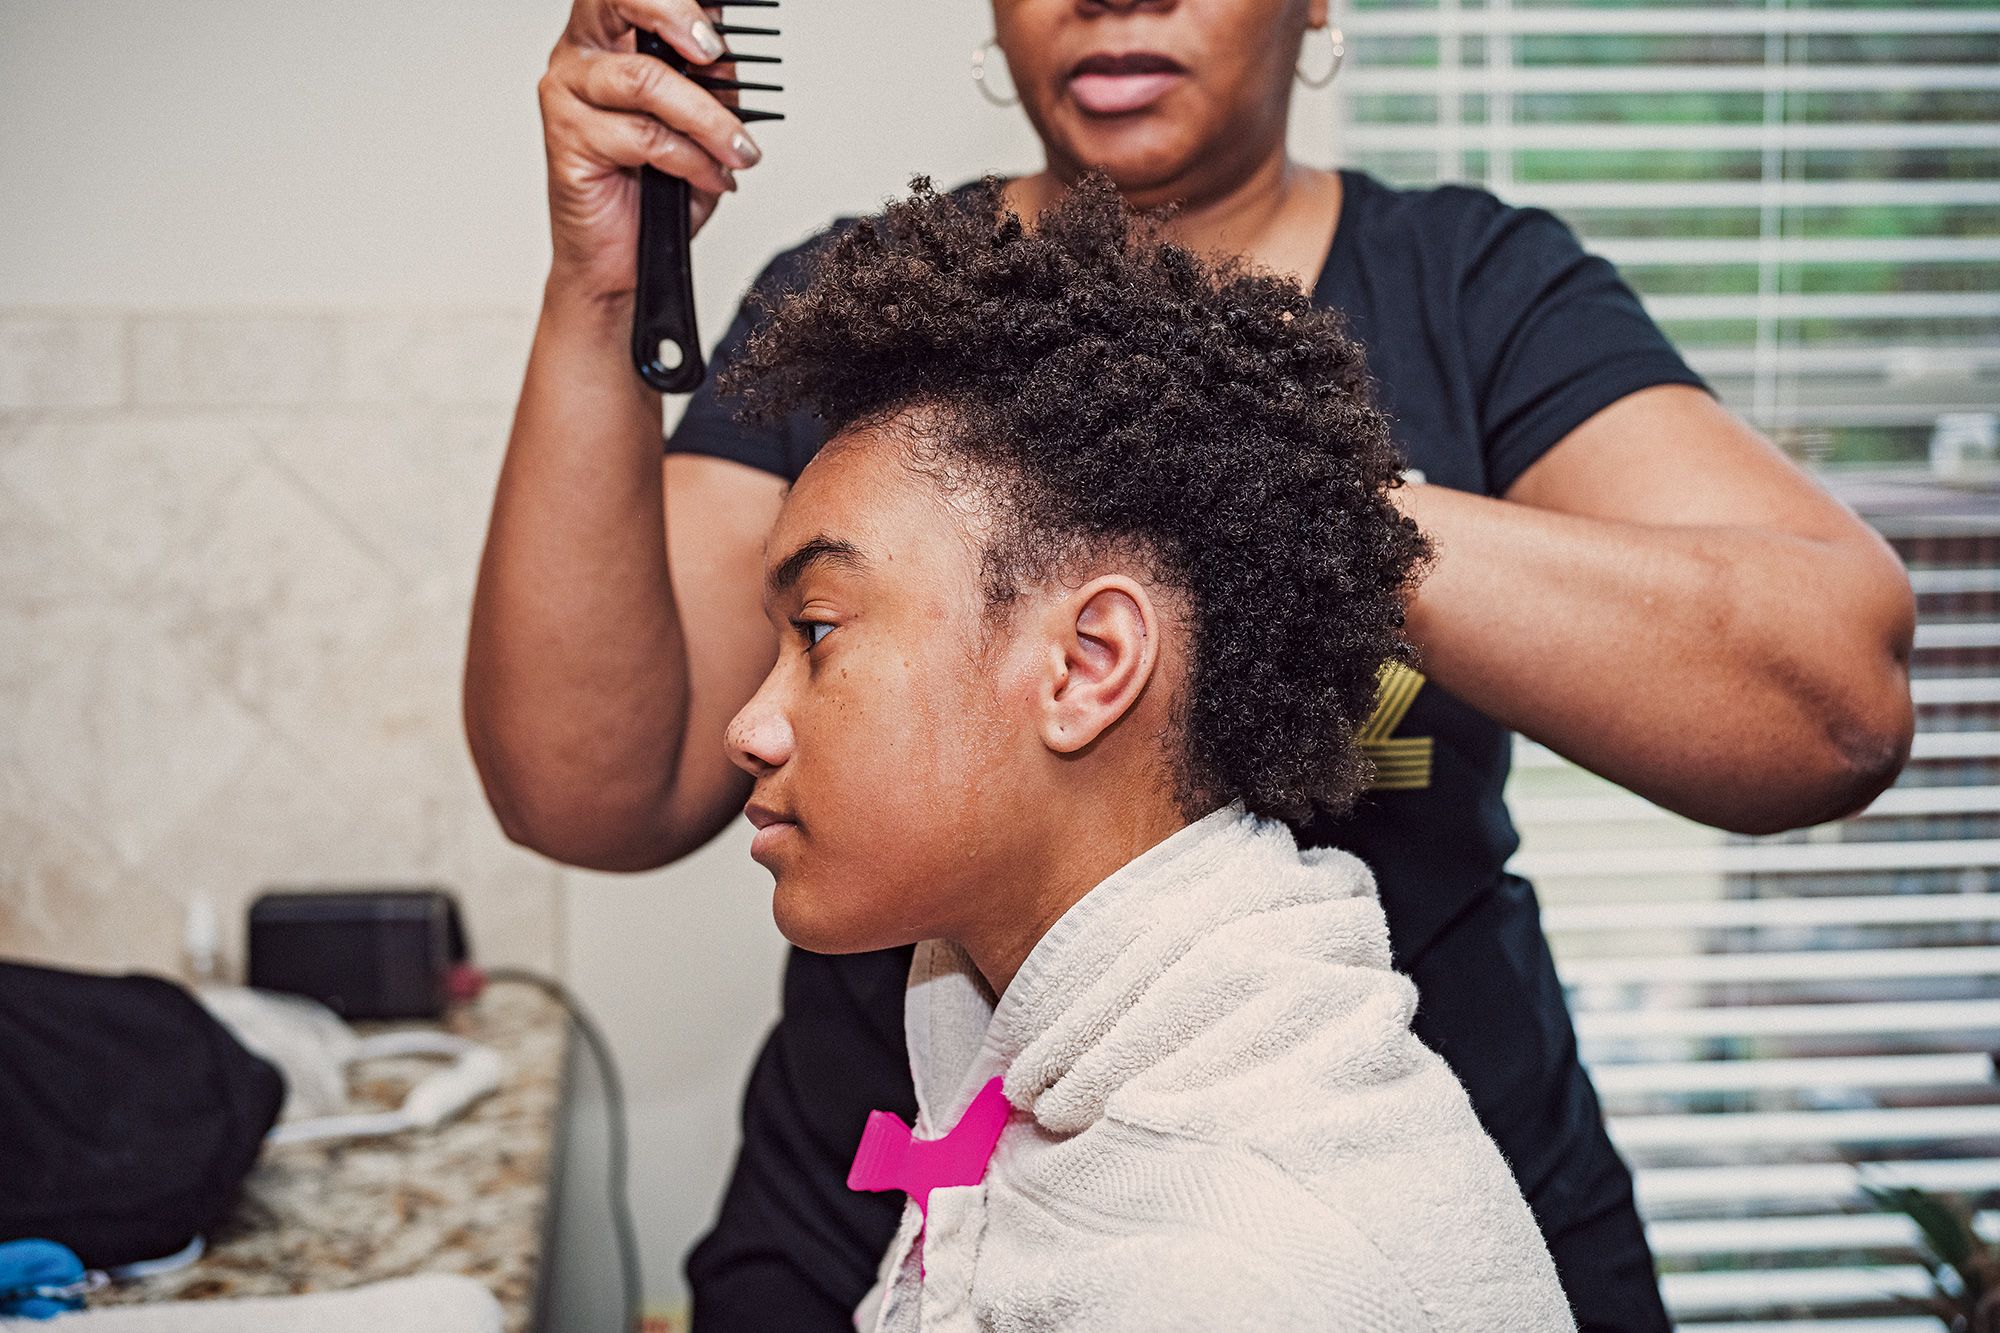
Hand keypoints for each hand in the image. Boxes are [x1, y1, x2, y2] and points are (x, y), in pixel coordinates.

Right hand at [537, 0, 764, 299]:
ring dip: (707, 118)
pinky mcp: (567, 138)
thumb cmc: (653, 193)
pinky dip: (692, 159)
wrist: (621, 260)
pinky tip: (712, 176)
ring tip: (738, 150)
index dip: (679, 0)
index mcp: (609, 39)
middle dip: (675, 15)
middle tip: (714, 51)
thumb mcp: (699, 127)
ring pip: (644, 80)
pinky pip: (644, 135)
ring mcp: (568, 95)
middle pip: (618, 1)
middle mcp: (582, 57)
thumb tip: (728, 54)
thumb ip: (711, 84)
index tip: (718, 26)